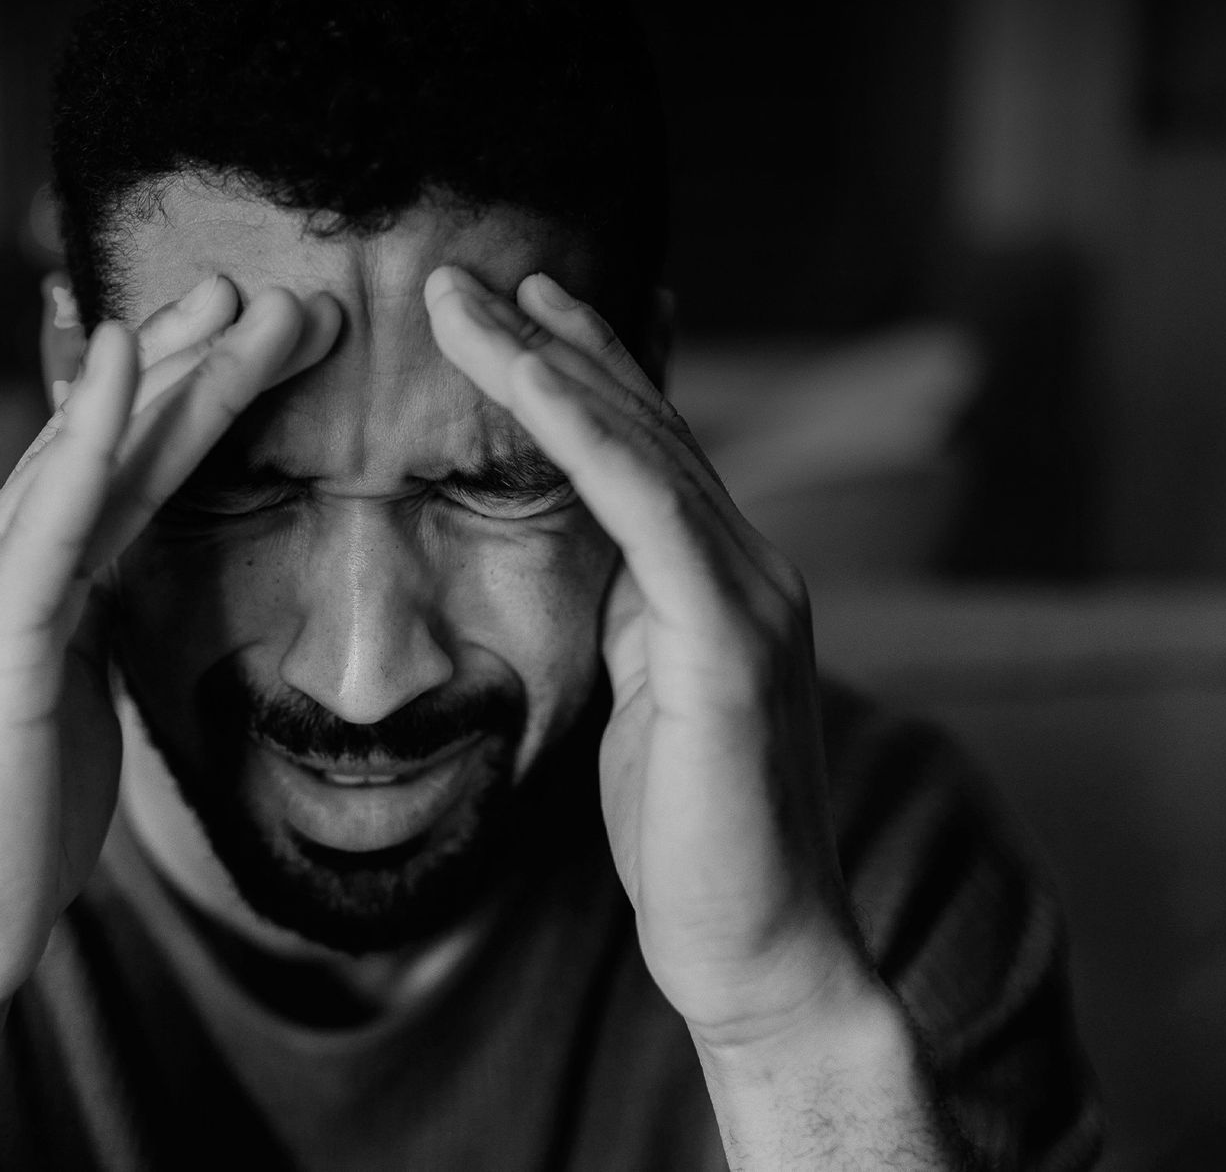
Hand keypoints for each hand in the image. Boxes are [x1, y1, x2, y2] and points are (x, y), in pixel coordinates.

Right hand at [0, 277, 339, 1030]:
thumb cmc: (11, 822)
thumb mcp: (71, 693)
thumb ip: (92, 618)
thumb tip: (136, 575)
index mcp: (19, 577)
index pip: (115, 463)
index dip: (185, 392)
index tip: (260, 333)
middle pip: (111, 438)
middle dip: (196, 358)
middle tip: (280, 289)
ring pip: (94, 460)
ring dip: (174, 372)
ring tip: (246, 301)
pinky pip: (52, 522)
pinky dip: (86, 435)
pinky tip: (123, 364)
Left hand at [424, 266, 873, 1046]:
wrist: (758, 951)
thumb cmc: (690, 841)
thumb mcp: (645, 704)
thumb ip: (634, 623)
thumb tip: (594, 569)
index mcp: (721, 585)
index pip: (646, 451)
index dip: (584, 369)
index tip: (517, 307)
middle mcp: (749, 569)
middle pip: (640, 424)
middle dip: (551, 340)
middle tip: (467, 274)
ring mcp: (750, 598)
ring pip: (642, 445)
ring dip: (550, 360)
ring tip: (472, 298)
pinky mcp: (729, 642)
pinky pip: (649, 510)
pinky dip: (586, 434)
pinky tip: (527, 376)